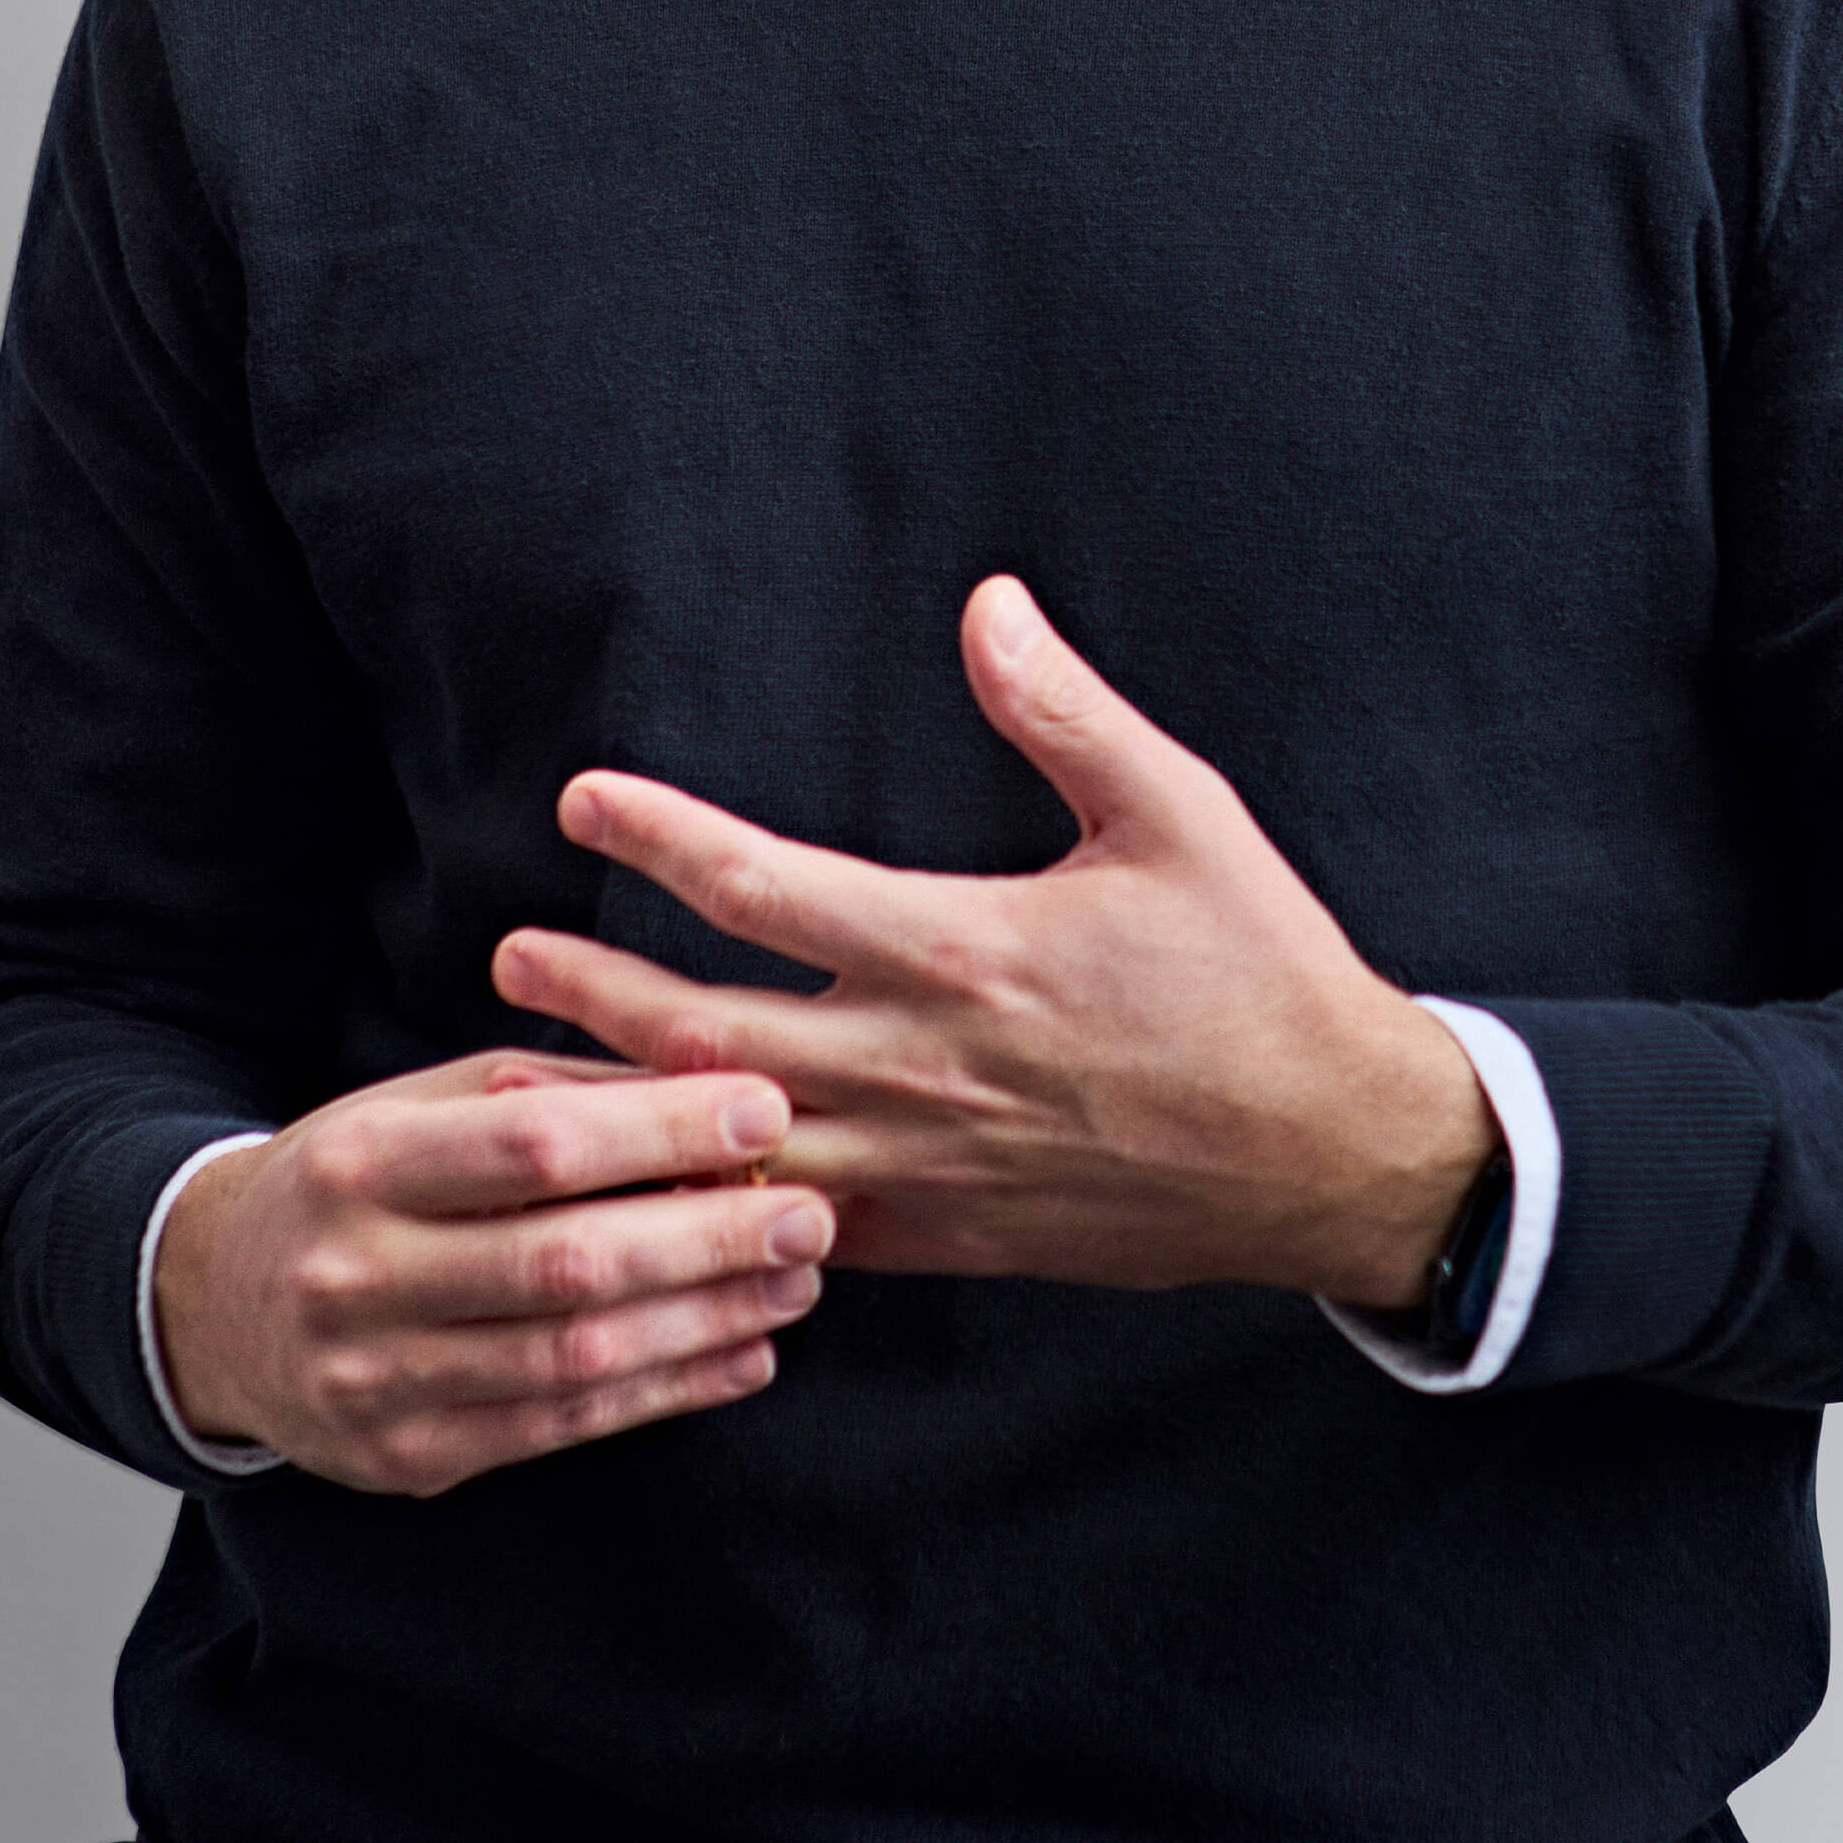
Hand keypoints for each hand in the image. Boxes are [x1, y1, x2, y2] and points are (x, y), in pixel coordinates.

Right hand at [150, 1051, 834, 1494]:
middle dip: (709, 1236)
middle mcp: (359, 1275)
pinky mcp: (411, 1459)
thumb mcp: (424, 1103)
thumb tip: (711, 1083)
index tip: (766, 1107)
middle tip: (813, 1212)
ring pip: (576, 1356)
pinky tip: (741, 1354)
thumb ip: (556, 1089)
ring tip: (795, 1283)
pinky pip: (563, 1426)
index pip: (535, 1143)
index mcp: (363, 1162)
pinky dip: (666, 1391)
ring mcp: (380, 1380)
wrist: (217, 1306)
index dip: (662, 1128)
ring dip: (707, 1321)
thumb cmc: (358, 1180)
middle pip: (567, 1261)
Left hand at [491, 580, 1495, 1306]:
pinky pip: (799, 1235)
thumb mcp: (1178, 813)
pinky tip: (653, 1194)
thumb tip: (986, 604)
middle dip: (596, 990)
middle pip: (710, 1032)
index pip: (767, 887)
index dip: (660, 837)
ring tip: (532, 1076)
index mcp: (964, 949)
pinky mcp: (949, 1238)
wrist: (1332, 1152)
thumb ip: (1064, 711)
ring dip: (624, 1110)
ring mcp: (930, 1166)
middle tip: (510, 953)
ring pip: (732, 1146)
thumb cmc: (1259, 971)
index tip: (586, 797)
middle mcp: (925, 1066)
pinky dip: (713, 1213)